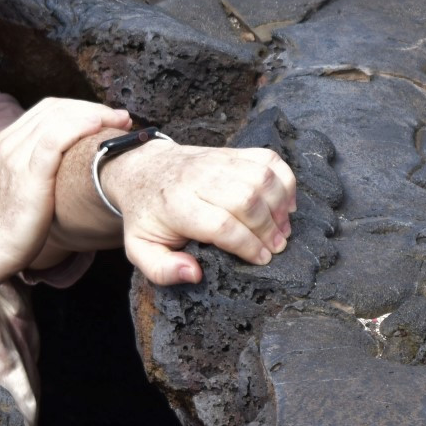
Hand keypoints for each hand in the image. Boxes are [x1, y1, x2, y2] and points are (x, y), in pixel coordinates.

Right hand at [0, 98, 133, 276]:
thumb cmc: (9, 228)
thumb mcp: (20, 189)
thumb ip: (35, 171)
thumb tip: (66, 169)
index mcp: (7, 143)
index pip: (48, 110)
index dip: (81, 108)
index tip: (108, 118)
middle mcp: (9, 143)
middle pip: (56, 108)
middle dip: (93, 108)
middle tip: (122, 117)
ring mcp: (16, 156)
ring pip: (58, 117)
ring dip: (95, 114)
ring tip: (121, 122)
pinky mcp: (27, 174)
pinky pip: (55, 138)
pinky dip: (80, 126)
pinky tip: (99, 127)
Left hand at [102, 142, 296, 284]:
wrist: (143, 170)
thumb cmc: (147, 215)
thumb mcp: (140, 249)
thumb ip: (162, 270)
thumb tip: (194, 274)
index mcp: (175, 205)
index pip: (221, 224)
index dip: (247, 245)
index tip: (261, 259)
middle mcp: (198, 178)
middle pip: (246, 199)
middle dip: (268, 228)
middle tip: (276, 248)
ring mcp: (217, 160)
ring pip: (261, 177)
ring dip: (279, 206)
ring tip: (281, 229)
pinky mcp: (231, 152)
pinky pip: (268, 159)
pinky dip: (285, 180)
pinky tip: (285, 204)